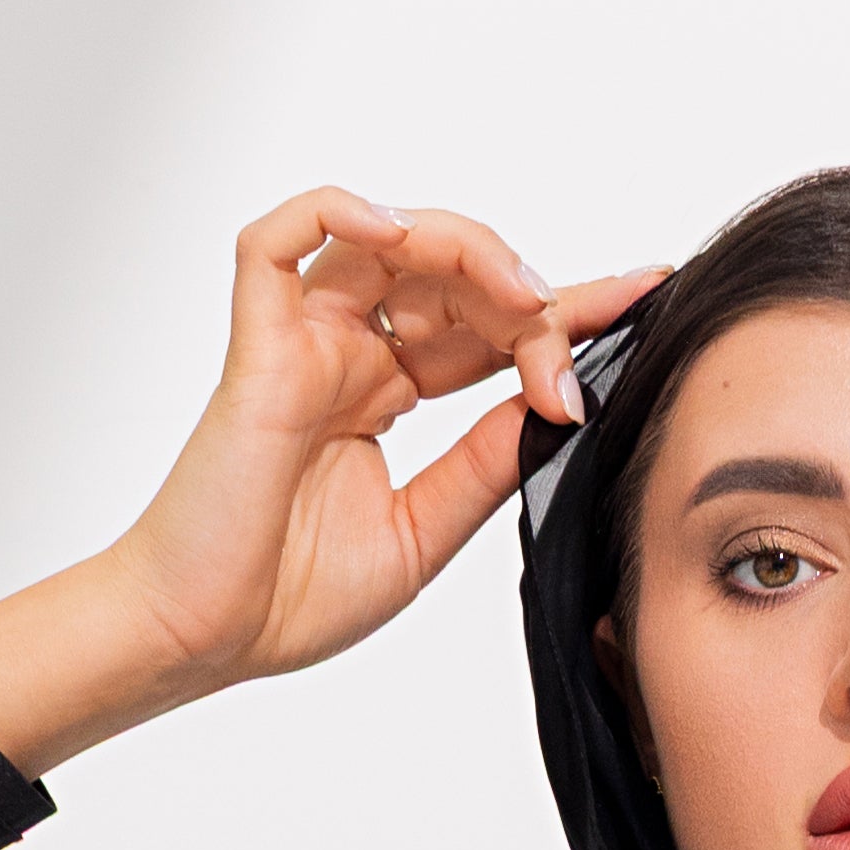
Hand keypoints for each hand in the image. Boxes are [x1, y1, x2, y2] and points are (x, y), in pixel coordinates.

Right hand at [0, 191, 664, 776]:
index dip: (565, 308)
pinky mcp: (256, 344)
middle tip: (567, 354)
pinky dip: (340, 210)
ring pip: (387, 235)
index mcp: (388, 394)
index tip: (643, 297)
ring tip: (517, 298)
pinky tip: (399, 235)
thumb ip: (488, 463)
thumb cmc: (291, 597)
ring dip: (466, 248)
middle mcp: (349, 354)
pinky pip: (280, 239)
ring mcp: (302, 342)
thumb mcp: (427, 533)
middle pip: (453, 274)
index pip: (487, 326)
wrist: (206, 638)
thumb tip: (561, 405)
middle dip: (528, 296)